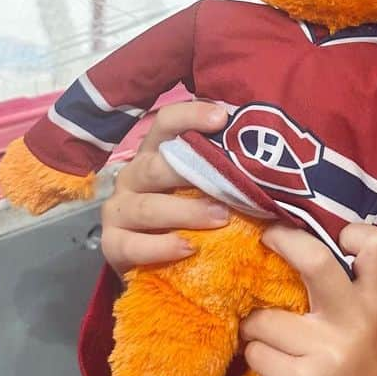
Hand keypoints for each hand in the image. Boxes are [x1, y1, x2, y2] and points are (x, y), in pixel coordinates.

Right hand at [101, 100, 231, 273]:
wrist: (152, 259)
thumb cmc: (186, 213)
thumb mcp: (203, 187)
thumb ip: (221, 169)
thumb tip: (264, 152)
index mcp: (153, 154)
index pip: (165, 124)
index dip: (190, 116)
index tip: (222, 117)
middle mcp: (132, 177)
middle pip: (154, 166)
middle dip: (191, 173)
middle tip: (230, 186)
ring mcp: (118, 211)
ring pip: (147, 207)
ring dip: (185, 212)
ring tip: (220, 219)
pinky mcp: (112, 244)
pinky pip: (133, 245)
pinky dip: (161, 247)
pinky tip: (187, 248)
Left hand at [240, 223, 376, 375]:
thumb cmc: (361, 374)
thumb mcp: (370, 329)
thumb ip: (348, 293)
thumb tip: (297, 246)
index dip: (354, 231)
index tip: (334, 236)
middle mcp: (357, 322)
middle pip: (315, 260)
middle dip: (281, 240)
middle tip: (266, 238)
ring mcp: (329, 352)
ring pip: (265, 317)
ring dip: (256, 329)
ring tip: (271, 344)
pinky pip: (256, 353)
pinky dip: (257, 359)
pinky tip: (274, 371)